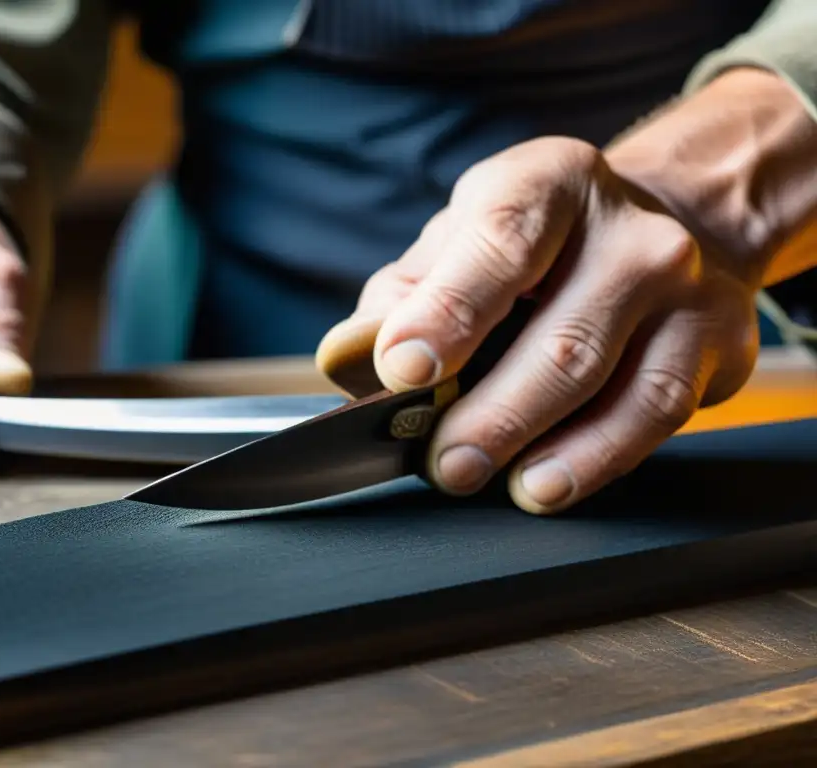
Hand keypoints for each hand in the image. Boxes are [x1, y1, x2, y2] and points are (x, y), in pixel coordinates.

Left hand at [320, 136, 761, 513]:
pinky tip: (548, 482)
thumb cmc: (536, 246)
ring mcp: (682, 283)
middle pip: (559, 335)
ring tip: (486, 479)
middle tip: (441, 460)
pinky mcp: (715, 337)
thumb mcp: (458, 243)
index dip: (448, 312)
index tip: (403, 370)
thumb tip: (350, 359)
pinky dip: (598, 457)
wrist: (661, 222)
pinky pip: (656, 412)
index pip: (499, 245)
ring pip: (615, 382)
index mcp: (546, 184)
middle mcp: (626, 227)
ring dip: (544, 446)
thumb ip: (402, 299)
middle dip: (492, 412)